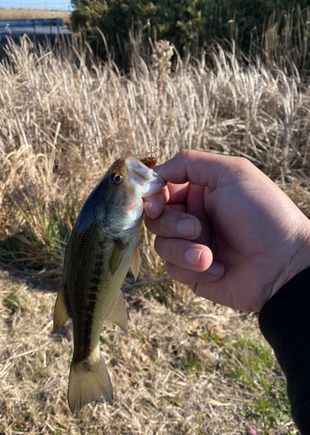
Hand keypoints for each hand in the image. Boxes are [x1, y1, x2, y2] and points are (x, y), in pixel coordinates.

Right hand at [144, 150, 309, 311]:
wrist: (283, 264)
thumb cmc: (263, 215)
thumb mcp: (233, 173)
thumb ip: (190, 163)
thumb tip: (157, 171)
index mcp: (199, 191)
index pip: (160, 189)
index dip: (151, 195)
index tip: (154, 203)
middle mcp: (192, 216)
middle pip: (154, 217)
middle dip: (171, 224)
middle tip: (196, 228)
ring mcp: (190, 245)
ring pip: (160, 244)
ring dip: (183, 249)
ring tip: (209, 254)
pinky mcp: (191, 271)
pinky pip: (171, 269)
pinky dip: (192, 268)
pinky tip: (219, 269)